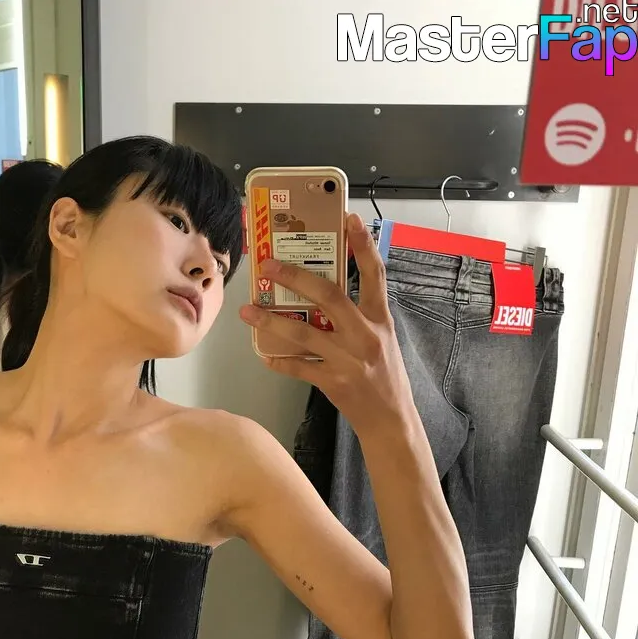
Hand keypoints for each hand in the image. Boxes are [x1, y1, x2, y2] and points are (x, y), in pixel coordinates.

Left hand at [239, 212, 414, 438]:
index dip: (363, 245)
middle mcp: (365, 335)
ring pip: (303, 333)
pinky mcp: (333, 382)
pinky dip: (278, 360)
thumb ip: (361, 315)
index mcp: (379, 319)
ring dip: (271, 321)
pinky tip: (263, 354)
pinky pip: (298, 368)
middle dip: (295, 278)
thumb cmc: (385, 375)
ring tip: (247, 310)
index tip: (349, 219)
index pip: (374, 274)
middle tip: (267, 265)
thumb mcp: (382, 337)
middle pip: (329, 296)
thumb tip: (325, 291)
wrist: (391, 419)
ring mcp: (348, 359)